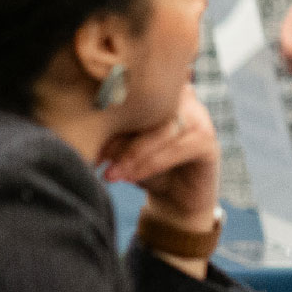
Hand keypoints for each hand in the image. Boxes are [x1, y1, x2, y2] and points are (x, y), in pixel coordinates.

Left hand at [101, 87, 218, 227]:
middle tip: (96, 160)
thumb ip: (115, 136)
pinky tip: (131, 178)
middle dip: (119, 138)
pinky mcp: (208, 141)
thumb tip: (89, 132)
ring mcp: (199, 116)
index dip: (108, 117)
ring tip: (111, 174)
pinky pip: (177, 149)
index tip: (84, 140)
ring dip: (133, 155)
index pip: (133, 97)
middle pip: (148, 111)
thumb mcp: (126, 149)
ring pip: (161, 130)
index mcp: (160, 91)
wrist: (176, 200)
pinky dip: (151, 164)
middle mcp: (183, 97)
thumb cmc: (148, 168)